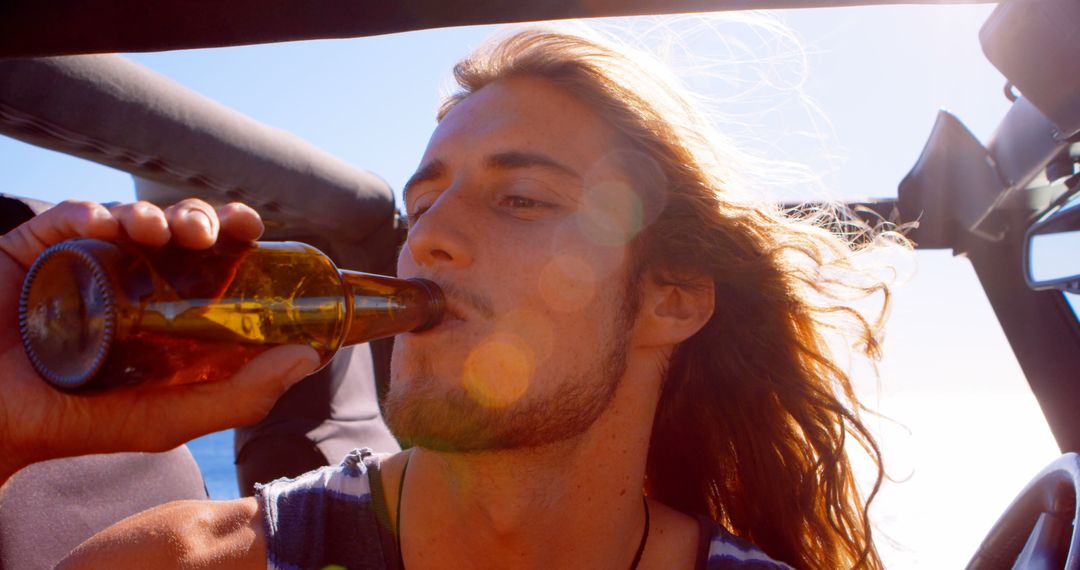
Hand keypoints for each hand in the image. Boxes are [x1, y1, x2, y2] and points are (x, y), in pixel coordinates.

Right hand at [0, 199, 318, 485]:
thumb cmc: (75, 422)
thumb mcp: (165, 419)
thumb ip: (238, 396)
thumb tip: (307, 358)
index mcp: (168, 311)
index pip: (214, 263)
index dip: (238, 240)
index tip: (254, 230)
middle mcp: (133, 280)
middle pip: (181, 232)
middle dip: (202, 218)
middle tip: (210, 232)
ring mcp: (87, 262)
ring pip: (134, 217)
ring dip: (157, 213)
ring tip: (163, 232)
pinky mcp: (38, 251)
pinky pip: (71, 217)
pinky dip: (93, 212)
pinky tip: (104, 226)